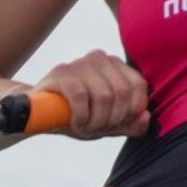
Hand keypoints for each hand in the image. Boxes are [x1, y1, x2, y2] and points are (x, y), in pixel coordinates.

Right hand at [33, 50, 150, 139]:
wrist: (41, 115)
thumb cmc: (78, 116)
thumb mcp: (109, 124)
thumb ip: (131, 124)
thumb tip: (146, 116)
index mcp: (116, 66)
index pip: (138, 85)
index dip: (131, 111)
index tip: (116, 124)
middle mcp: (100, 58)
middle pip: (121, 93)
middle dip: (111, 119)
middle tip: (97, 129)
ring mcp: (80, 62)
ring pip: (104, 95)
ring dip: (95, 121)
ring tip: (84, 127)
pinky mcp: (61, 71)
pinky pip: (81, 96)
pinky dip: (81, 117)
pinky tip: (75, 123)